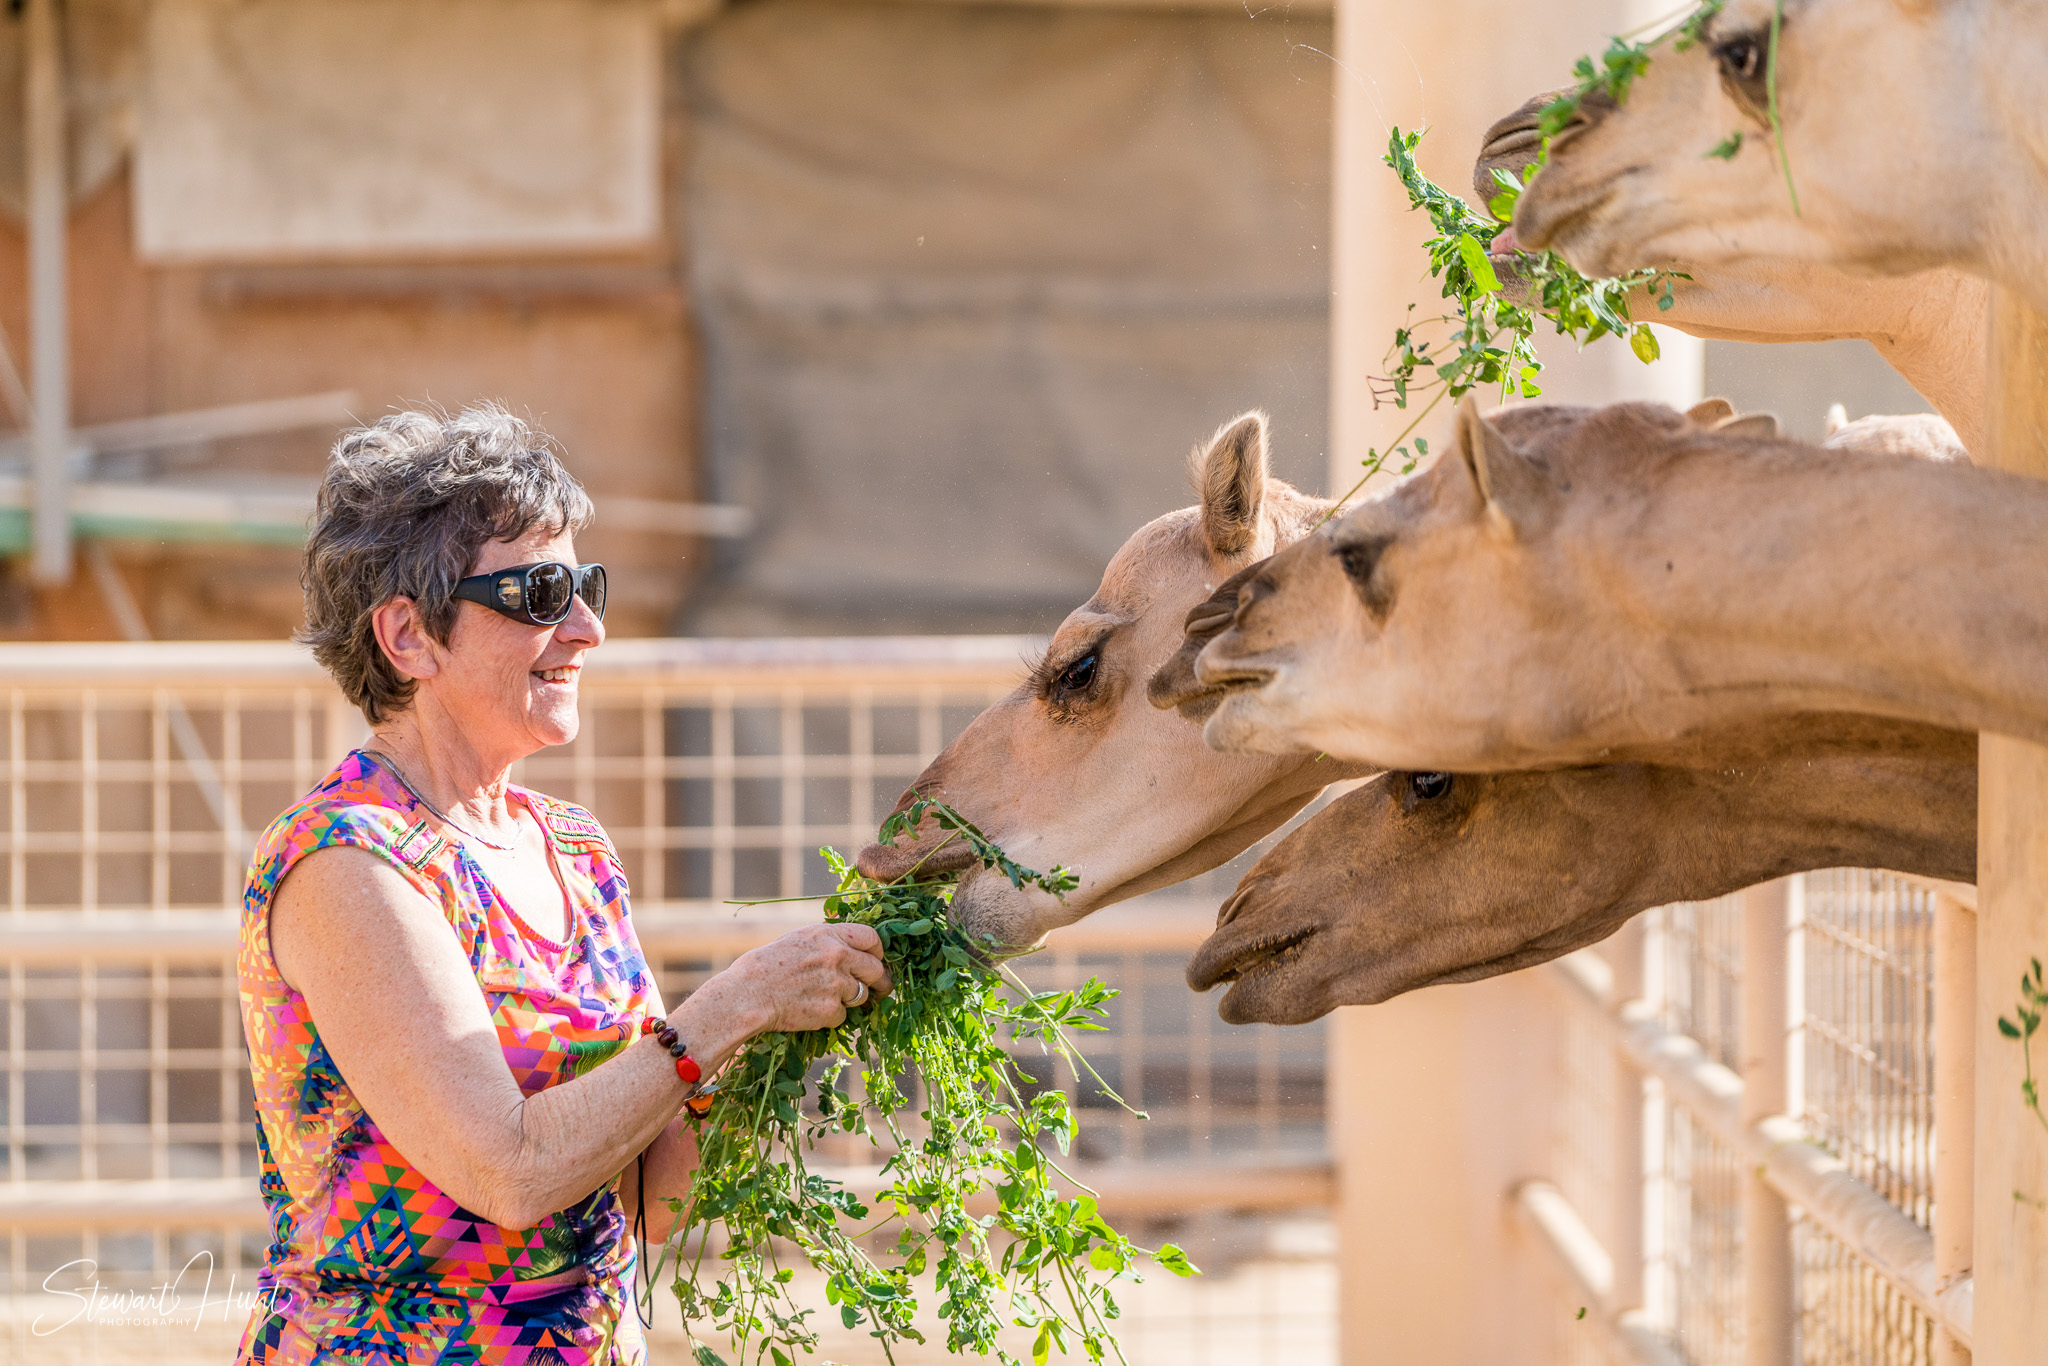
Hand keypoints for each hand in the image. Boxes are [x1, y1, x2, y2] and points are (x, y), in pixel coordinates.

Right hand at [702, 923, 892, 1037]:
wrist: (747, 995)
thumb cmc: (764, 967)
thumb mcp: (798, 940)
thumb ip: (827, 943)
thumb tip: (852, 952)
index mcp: (829, 934)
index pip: (871, 937)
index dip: (878, 951)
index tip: (877, 960)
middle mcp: (837, 956)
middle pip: (876, 969)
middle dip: (880, 982)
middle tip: (879, 990)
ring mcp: (836, 983)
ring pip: (861, 995)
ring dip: (852, 1000)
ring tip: (829, 999)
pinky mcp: (830, 1009)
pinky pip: (843, 1015)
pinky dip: (832, 1016)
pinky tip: (811, 1011)